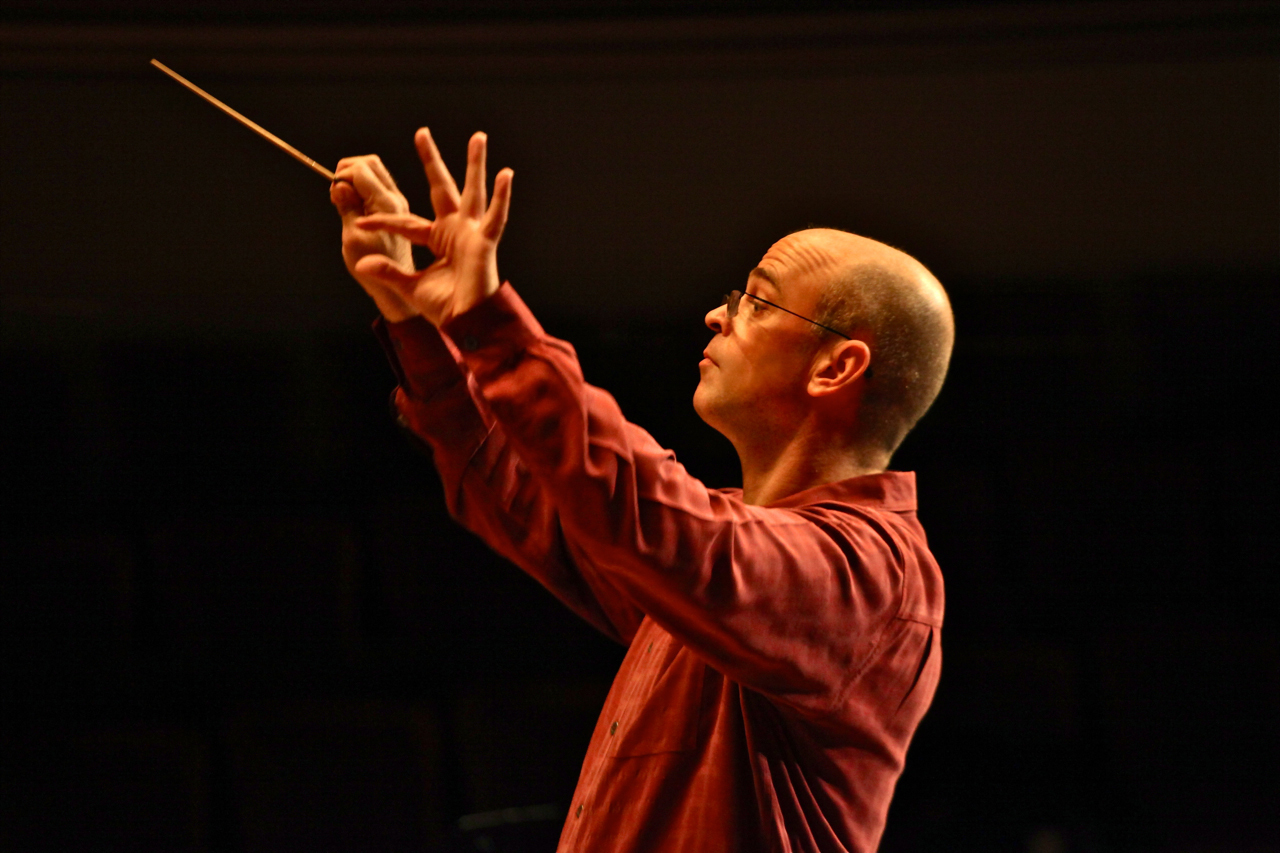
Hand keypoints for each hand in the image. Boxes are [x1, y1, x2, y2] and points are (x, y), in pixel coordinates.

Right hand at [330, 154, 417, 321]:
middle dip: (350, 167)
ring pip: (377, 176)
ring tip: (341, 191)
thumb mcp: (357, 247)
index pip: (364, 172)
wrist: (408, 300)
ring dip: (356, 176)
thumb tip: (339, 186)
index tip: (332, 192)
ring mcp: (399, 208)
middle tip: (335, 184)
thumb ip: (349, 212)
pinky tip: (349, 201)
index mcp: (391, 207)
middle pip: (373, 166)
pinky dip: (360, 189)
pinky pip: (376, 191)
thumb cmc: (384, 281)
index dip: (341, 177)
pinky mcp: (396, 217)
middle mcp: (399, 202)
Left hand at [353, 129, 512, 327]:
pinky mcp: (486, 242)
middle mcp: (455, 230)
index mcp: (437, 239)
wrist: (465, 324)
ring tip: (478, 137)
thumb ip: (388, 271)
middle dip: (431, 160)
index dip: (384, 219)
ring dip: (475, 164)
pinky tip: (506, 174)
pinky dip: (502, 196)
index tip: (363, 219)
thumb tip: (361, 263)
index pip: (406, 221)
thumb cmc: (444, 308)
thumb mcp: (409, 286)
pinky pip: (496, 216)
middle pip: (441, 188)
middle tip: (421, 133)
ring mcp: (472, 233)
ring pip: (473, 191)